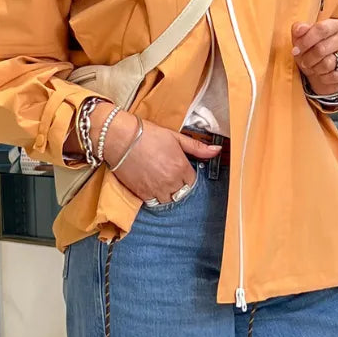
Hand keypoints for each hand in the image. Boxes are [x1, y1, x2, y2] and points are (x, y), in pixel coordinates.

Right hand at [103, 116, 219, 202]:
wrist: (120, 138)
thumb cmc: (148, 134)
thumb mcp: (176, 137)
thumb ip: (197, 147)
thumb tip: (217, 150)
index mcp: (181, 168)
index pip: (192, 182)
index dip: (187, 176)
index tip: (180, 170)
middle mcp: (171, 181)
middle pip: (181, 192)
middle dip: (178, 185)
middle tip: (169, 175)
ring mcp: (156, 189)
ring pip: (168, 200)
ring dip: (167, 193)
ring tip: (160, 182)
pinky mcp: (141, 193)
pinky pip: (153, 202)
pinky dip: (153, 196)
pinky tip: (150, 185)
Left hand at [292, 19, 337, 95]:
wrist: (325, 72)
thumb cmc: (313, 52)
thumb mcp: (303, 40)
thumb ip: (299, 30)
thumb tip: (299, 29)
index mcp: (335, 25)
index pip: (321, 29)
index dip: (305, 41)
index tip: (296, 50)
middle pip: (322, 48)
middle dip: (308, 58)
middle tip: (304, 62)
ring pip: (328, 63)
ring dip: (315, 68)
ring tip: (314, 68)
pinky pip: (334, 76)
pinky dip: (324, 78)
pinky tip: (323, 75)